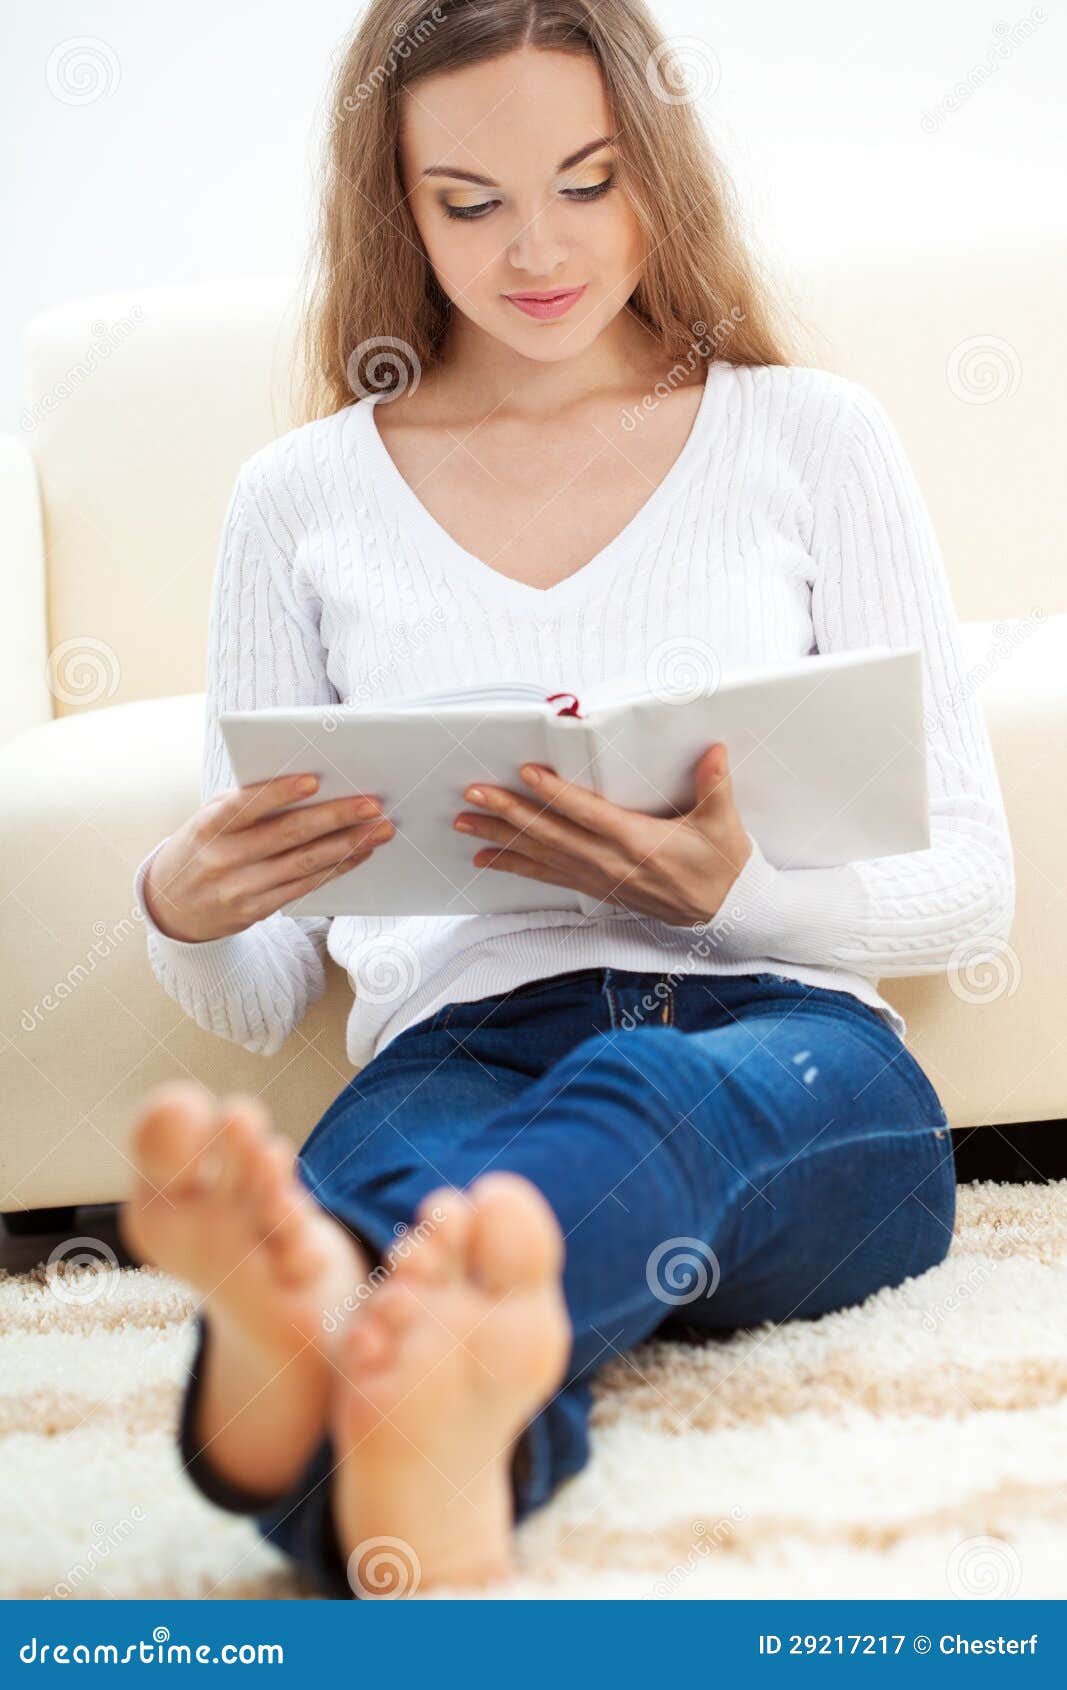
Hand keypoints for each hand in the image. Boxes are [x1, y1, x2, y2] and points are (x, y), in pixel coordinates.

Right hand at [143, 773, 394, 941]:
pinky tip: (360, 853)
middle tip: (372, 805)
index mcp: (209, 826)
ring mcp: (241, 888)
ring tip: (380, 830)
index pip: (245, 805)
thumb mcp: (208, 819)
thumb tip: (307, 784)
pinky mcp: (257, 910)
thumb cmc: (200, 846)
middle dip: (335, 817)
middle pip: (287, 835)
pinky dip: (336, 868)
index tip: (315, 779)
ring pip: (304, 863)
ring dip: (348, 845)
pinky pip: (305, 887)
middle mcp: (224, 858)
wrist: (170, 907)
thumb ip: (245, 802)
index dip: (279, 793)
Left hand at [453, 742, 752, 925]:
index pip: (589, 814)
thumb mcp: (723, 824)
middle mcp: (611, 862)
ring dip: (501, 839)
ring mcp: (599, 878)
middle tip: (474, 794)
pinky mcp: (595, 888)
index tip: (528, 773)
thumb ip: (715, 786)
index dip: (557, 794)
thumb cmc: (722, 864)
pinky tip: (485, 859)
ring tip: (465, 824)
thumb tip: (715, 750)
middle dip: (509, 813)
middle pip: (551, 835)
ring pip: (541, 856)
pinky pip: (547, 876)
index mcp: (639, 842)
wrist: (724, 912)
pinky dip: (514, 866)